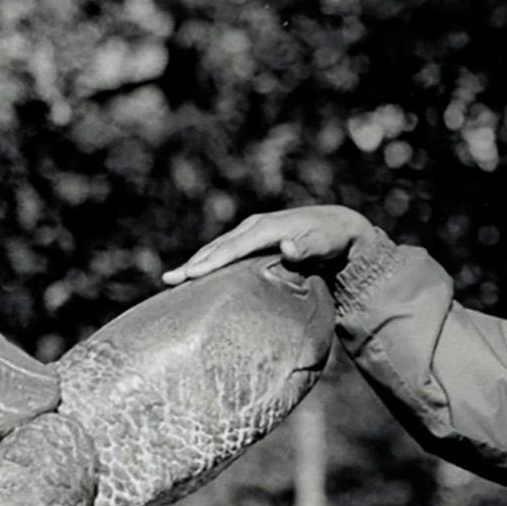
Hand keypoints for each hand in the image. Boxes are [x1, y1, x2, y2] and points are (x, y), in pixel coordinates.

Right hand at [163, 205, 374, 284]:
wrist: (337, 225)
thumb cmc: (331, 238)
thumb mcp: (325, 242)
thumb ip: (308, 247)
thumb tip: (289, 248)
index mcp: (267, 228)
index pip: (233, 248)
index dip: (212, 262)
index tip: (190, 274)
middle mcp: (254, 227)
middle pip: (218, 248)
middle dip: (193, 264)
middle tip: (169, 280)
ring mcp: (251, 231)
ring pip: (218, 248)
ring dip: (196, 263)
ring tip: (172, 279)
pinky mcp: (252, 240)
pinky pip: (225, 251)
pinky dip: (208, 262)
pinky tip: (195, 275)